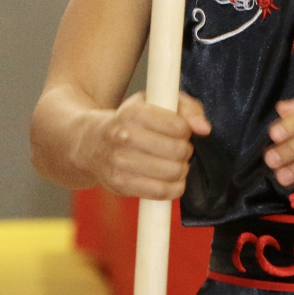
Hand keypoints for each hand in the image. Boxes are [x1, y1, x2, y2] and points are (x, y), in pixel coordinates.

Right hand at [78, 91, 210, 199]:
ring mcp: (119, 163)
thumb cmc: (128, 121)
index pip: (178, 126)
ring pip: (173, 172)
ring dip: (181, 169)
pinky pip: (162, 192)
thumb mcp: (153, 101)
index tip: (180, 131)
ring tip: (173, 163)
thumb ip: (185, 107)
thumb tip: (204, 128)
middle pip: (178, 151)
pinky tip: (169, 179)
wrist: (89, 143)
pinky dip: (174, 188)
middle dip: (185, 150)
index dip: (186, 130)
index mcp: (132, 113)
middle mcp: (123, 137)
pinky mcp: (120, 185)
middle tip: (178, 149)